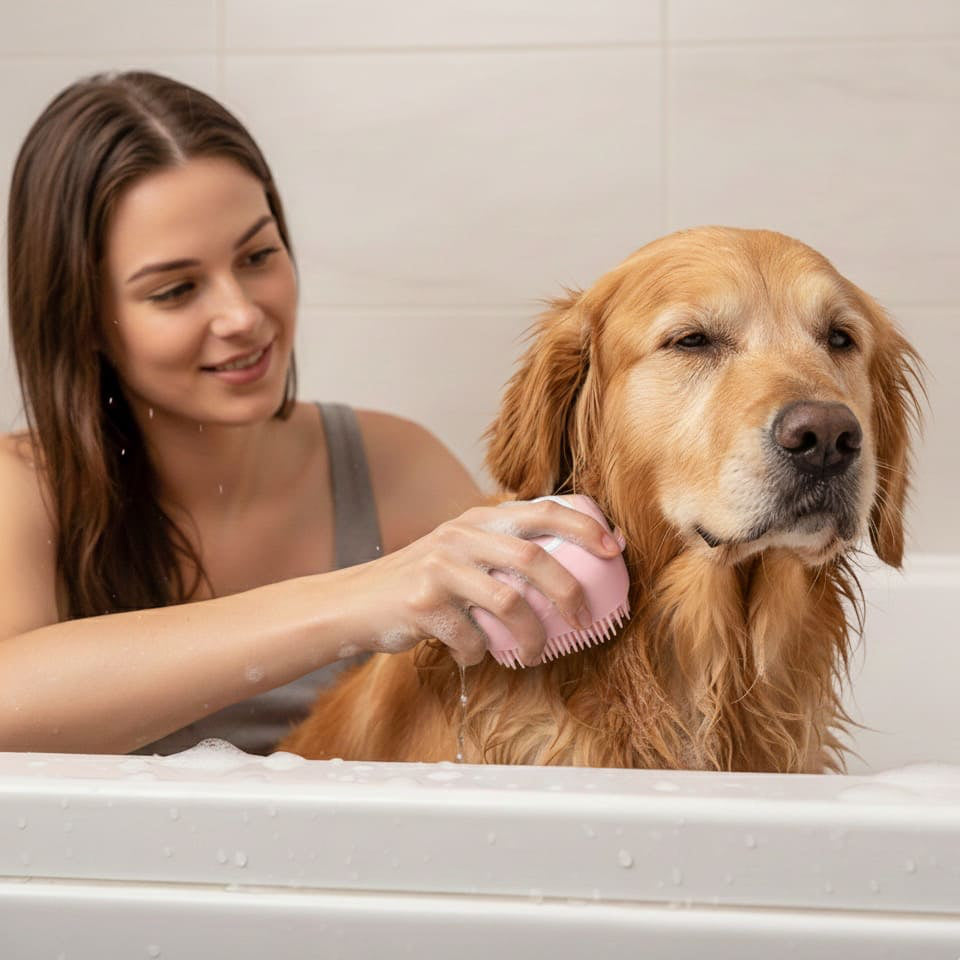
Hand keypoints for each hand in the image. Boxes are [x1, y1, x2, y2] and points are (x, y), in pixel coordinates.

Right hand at [345, 497, 623, 666]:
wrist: (355, 602)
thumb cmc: (422, 581)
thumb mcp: (460, 550)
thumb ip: (502, 550)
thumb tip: (571, 567)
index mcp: (477, 519)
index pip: (541, 509)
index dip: (584, 525)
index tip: (615, 548)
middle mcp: (460, 535)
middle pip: (532, 558)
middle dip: (568, 592)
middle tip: (584, 619)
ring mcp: (440, 568)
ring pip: (508, 603)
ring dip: (531, 636)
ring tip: (534, 654)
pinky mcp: (423, 603)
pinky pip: (471, 636)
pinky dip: (480, 653)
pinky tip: (474, 655)